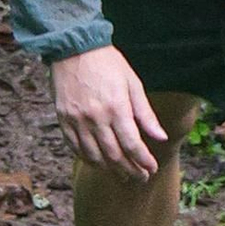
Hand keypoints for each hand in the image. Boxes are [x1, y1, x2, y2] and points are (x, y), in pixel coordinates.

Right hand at [50, 46, 167, 181]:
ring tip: (122, 175)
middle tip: (140, 178)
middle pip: (114, 155)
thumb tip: (161, 137)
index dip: (144, 160)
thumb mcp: (132, 83)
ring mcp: (77, 120)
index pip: (132, 144)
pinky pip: (76, 148)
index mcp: (116, 107)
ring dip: (110, 169)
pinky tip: (99, 163)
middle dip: (130, 170)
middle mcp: (96, 118)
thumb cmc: (108, 63)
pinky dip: (89, 160)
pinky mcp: (64, 120)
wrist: (74, 48)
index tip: (152, 168)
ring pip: (94, 156)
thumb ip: (145, 113)